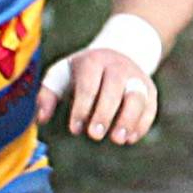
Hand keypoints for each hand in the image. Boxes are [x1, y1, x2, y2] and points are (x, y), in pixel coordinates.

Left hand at [38, 44, 159, 143]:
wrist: (117, 53)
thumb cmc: (81, 73)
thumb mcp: (61, 75)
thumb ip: (47, 95)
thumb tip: (41, 119)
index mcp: (92, 61)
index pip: (88, 84)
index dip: (82, 107)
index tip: (75, 129)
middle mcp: (117, 67)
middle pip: (114, 88)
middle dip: (104, 113)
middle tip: (95, 136)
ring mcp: (136, 77)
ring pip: (137, 96)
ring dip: (129, 119)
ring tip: (118, 140)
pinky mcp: (150, 89)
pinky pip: (150, 106)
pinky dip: (143, 123)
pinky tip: (131, 138)